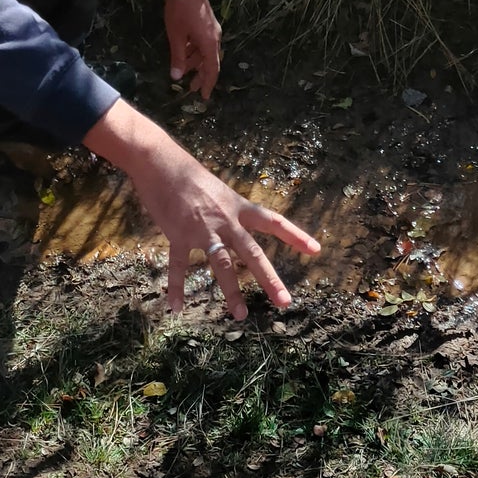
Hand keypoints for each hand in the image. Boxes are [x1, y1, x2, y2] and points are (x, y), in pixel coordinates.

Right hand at [84, 100, 320, 319]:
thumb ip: (229, 212)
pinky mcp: (178, 234)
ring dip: (231, 291)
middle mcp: (225, 220)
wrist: (161, 163)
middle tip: (285, 302)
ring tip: (241, 314)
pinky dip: (177, 287)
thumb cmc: (190, 175)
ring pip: (222, 264)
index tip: (316, 250)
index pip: (273, 222)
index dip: (295, 236)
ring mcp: (202, 229)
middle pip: (253, 253)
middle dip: (269, 278)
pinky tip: (177, 307)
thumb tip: (236, 227)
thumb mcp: (219, 191)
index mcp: (238, 207)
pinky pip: (179, 266)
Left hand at [150, 0, 221, 97]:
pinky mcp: (207, 23)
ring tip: (182, 69)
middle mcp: (215, 38)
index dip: (208, 84)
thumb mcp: (176, 37)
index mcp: (210, 43)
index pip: (212, 69)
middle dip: (200, 75)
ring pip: (205, 51)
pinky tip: (184, 51)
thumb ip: (178, 58)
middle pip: (209, 62)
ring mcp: (212, 29)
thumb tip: (176, 77)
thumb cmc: (180, 12)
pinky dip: (194, 50)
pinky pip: (203, 42)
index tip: (205, 97)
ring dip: (194, 62)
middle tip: (191, 88)